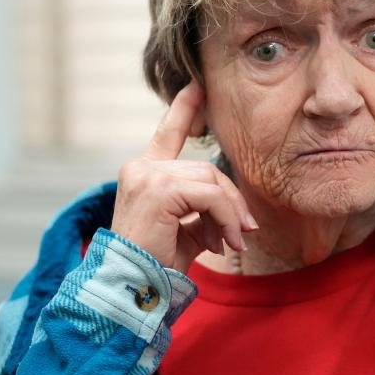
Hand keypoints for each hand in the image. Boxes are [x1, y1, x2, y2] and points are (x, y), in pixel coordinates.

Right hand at [110, 81, 257, 272]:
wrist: (132, 289)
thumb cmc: (157, 263)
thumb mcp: (186, 229)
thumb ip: (205, 209)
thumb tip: (240, 212)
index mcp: (145, 172)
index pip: (168, 132)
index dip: (184, 107)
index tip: (198, 85)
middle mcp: (142, 168)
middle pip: (207, 167)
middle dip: (231, 200)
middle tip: (241, 233)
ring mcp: (147, 176)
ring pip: (212, 181)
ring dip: (230, 214)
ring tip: (229, 242)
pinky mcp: (158, 189)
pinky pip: (211, 196)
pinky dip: (226, 218)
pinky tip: (224, 242)